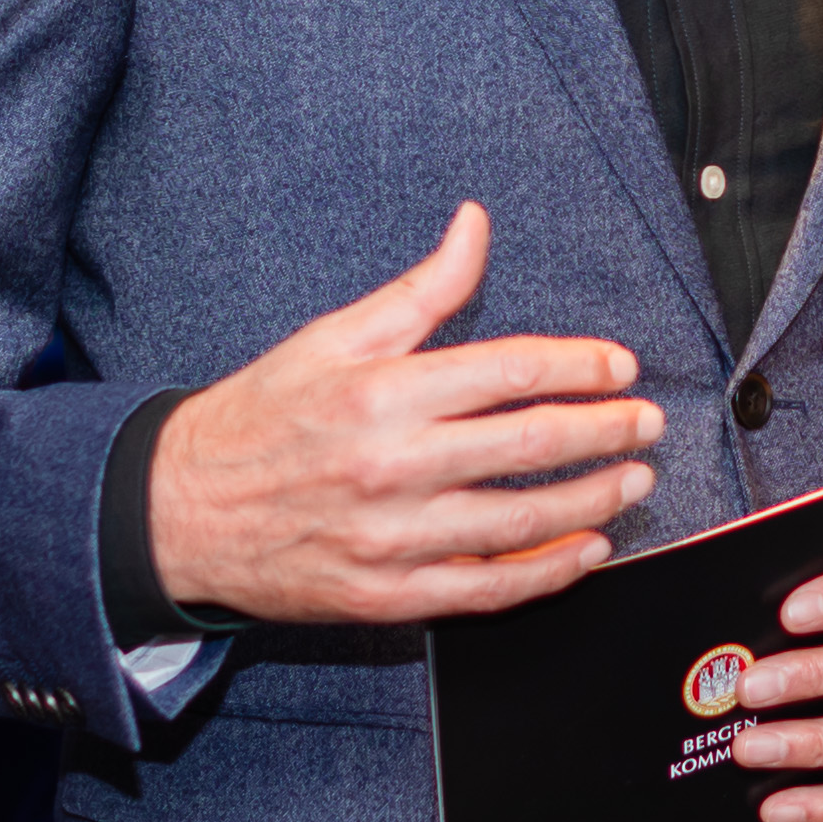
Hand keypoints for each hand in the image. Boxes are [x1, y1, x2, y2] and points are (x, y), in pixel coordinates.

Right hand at [146, 203, 658, 625]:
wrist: (175, 514)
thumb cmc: (259, 419)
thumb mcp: (332, 337)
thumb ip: (420, 290)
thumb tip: (475, 225)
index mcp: (381, 392)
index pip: (511, 371)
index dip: (581, 365)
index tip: (620, 366)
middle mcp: (391, 465)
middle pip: (530, 443)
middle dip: (607, 430)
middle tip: (647, 422)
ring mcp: (391, 537)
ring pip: (521, 519)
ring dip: (594, 500)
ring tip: (633, 480)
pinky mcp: (387, 595)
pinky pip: (488, 587)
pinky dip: (548, 571)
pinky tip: (587, 550)